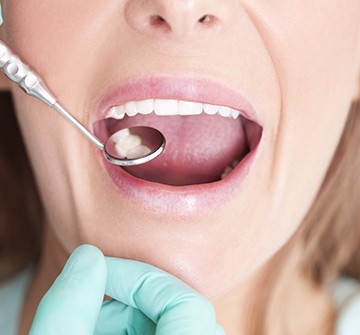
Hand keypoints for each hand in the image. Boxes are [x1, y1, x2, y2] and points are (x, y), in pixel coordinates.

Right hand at [30, 245, 224, 333]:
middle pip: (180, 309)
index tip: (100, 274)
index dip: (141, 278)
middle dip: (130, 296)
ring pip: (176, 322)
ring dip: (132, 315)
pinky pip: (172, 333)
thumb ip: (68, 307)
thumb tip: (87, 257)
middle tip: (91, 305)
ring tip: (94, 324)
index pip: (186, 303)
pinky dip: (139, 329)